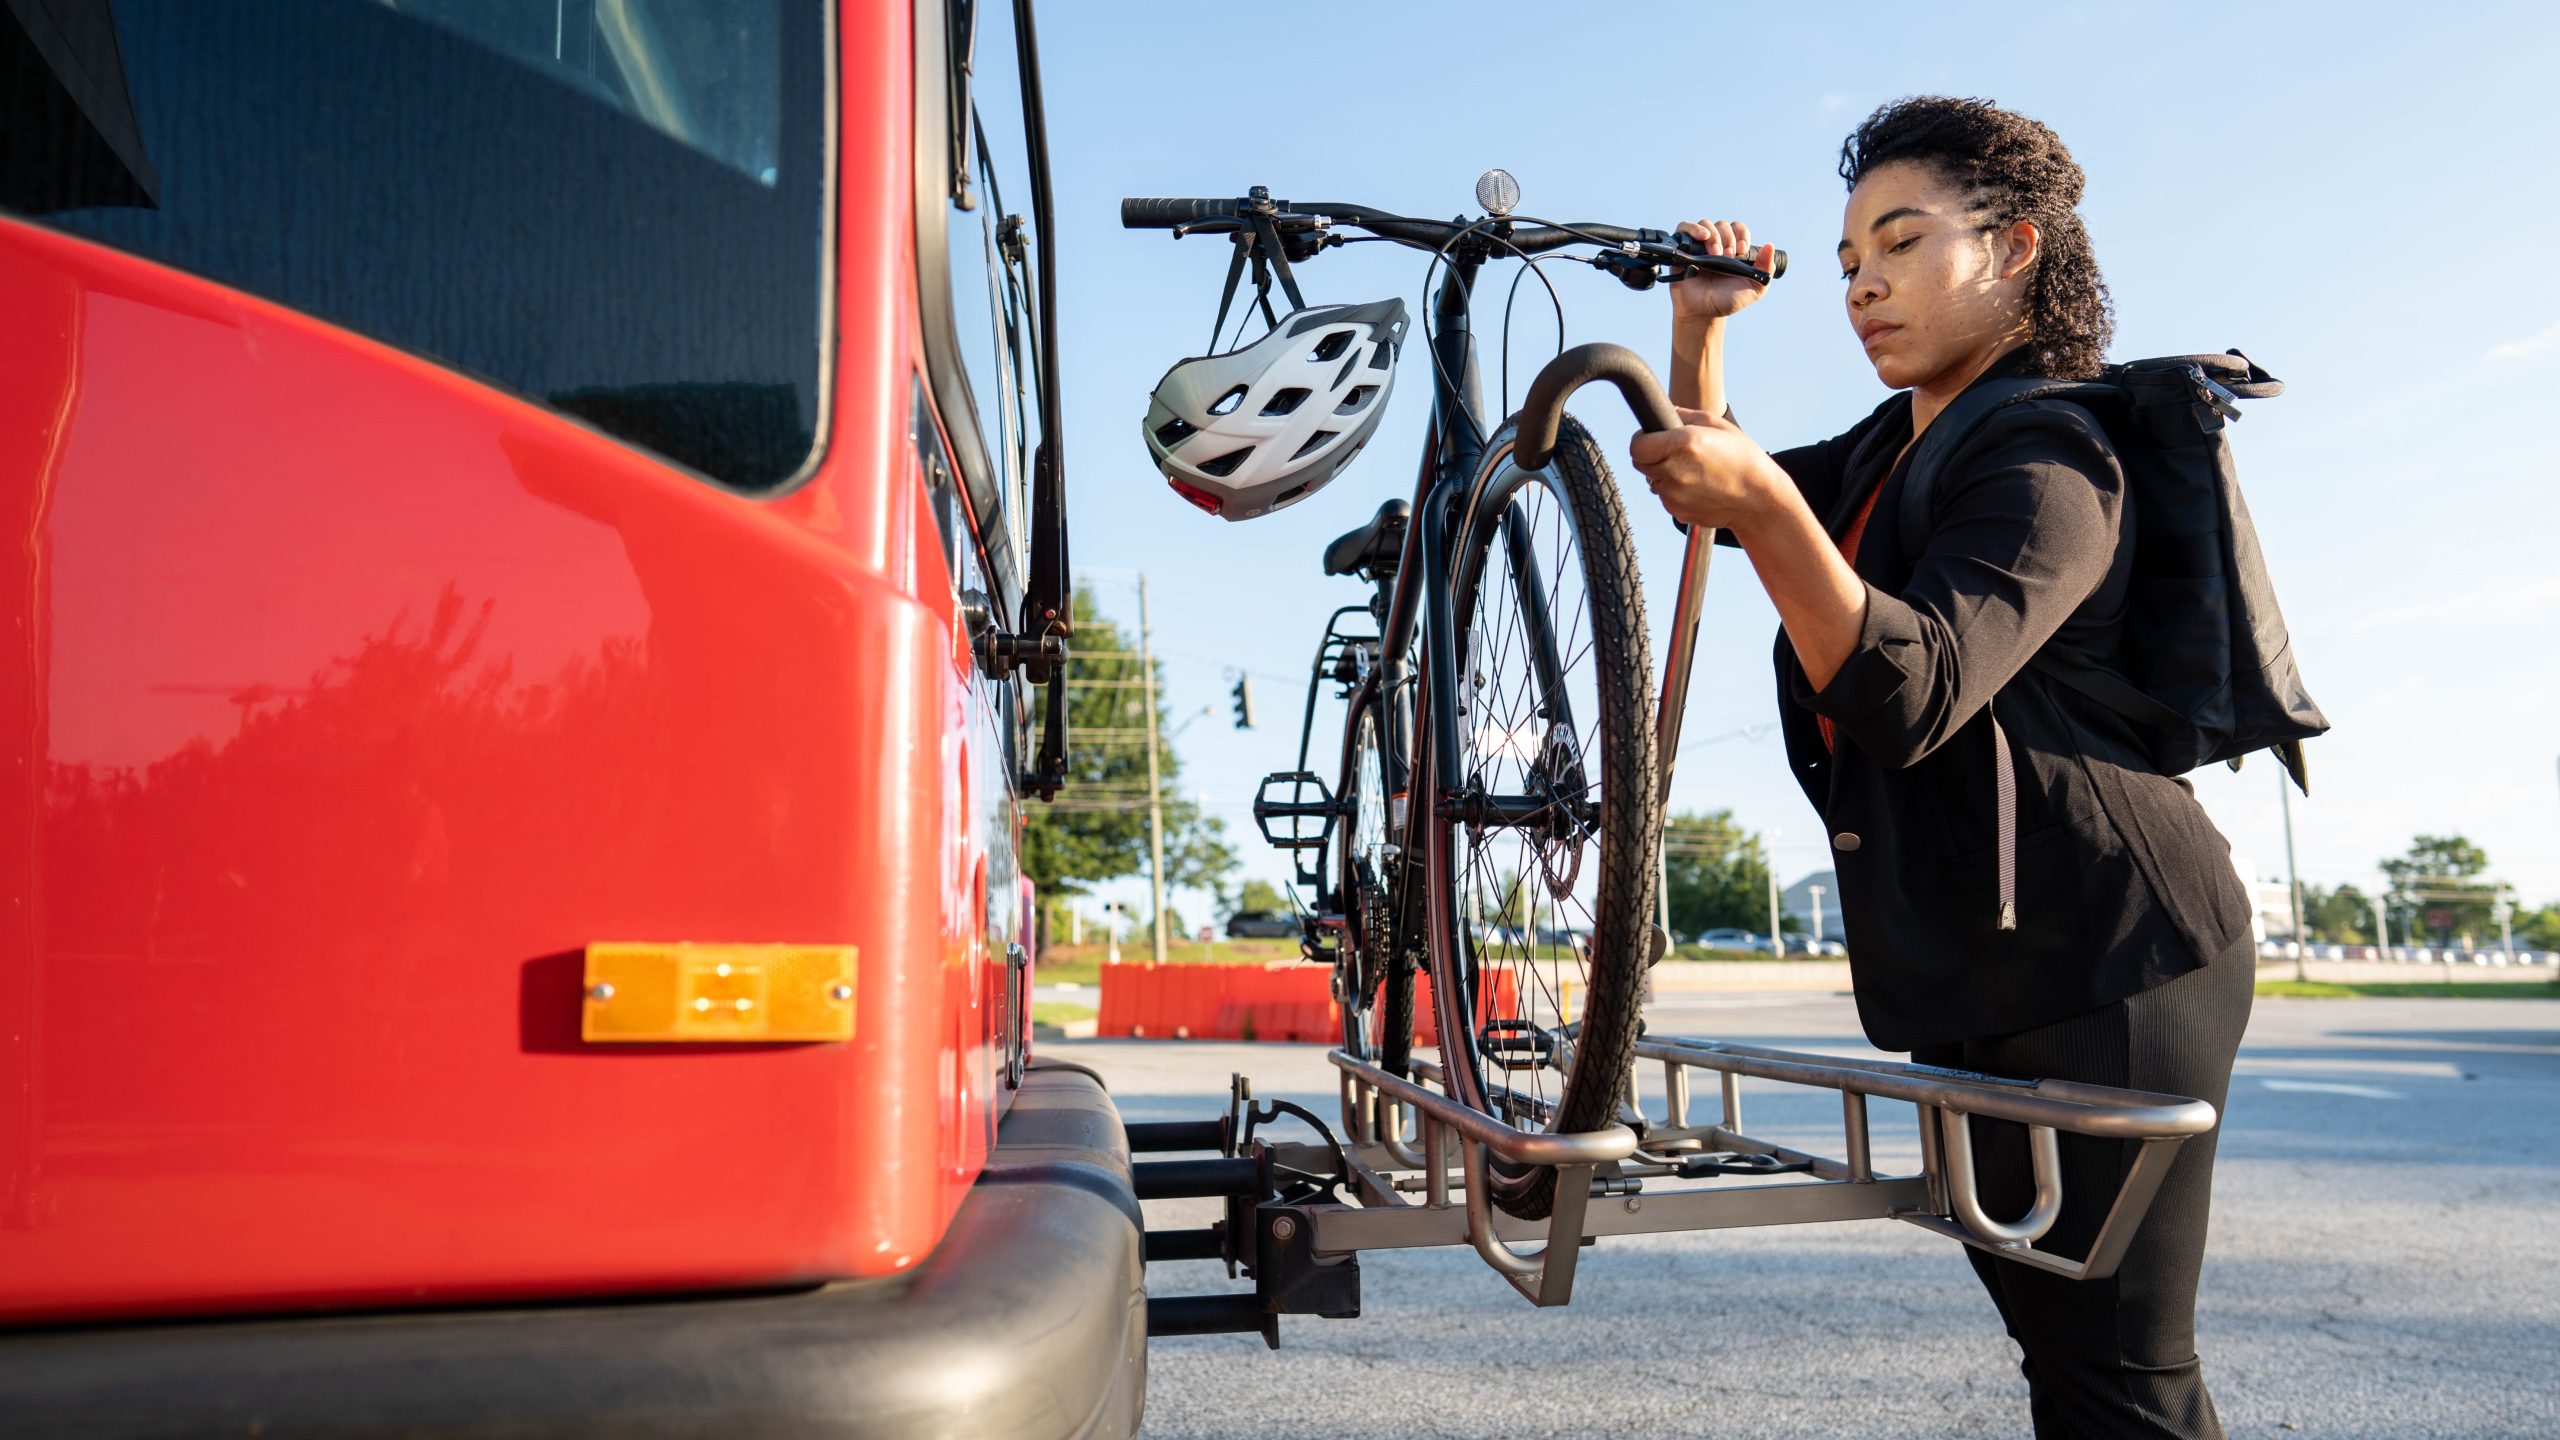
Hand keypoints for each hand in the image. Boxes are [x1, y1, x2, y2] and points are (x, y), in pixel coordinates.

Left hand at [1627, 407, 1787, 531]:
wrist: (1759, 499)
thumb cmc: (1743, 458)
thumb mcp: (1717, 425)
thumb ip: (1684, 416)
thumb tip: (1663, 412)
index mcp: (1683, 444)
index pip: (1637, 445)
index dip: (1642, 439)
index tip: (1652, 437)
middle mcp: (1674, 471)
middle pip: (1640, 463)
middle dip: (1652, 455)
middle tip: (1672, 452)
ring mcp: (1674, 495)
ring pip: (1652, 481)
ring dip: (1664, 474)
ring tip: (1692, 470)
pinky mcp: (1678, 511)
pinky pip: (1665, 497)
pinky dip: (1675, 491)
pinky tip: (1698, 486)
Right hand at [1669, 219, 1773, 323]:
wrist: (1704, 312)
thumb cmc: (1727, 301)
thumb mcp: (1755, 288)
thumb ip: (1766, 269)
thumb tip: (1770, 246)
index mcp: (1733, 249)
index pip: (1738, 228)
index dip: (1741, 234)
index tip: (1742, 250)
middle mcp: (1716, 244)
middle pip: (1723, 225)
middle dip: (1728, 238)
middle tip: (1728, 257)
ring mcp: (1698, 246)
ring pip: (1706, 224)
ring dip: (1713, 236)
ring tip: (1714, 254)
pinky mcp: (1682, 250)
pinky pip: (1684, 228)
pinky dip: (1693, 228)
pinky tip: (1702, 237)